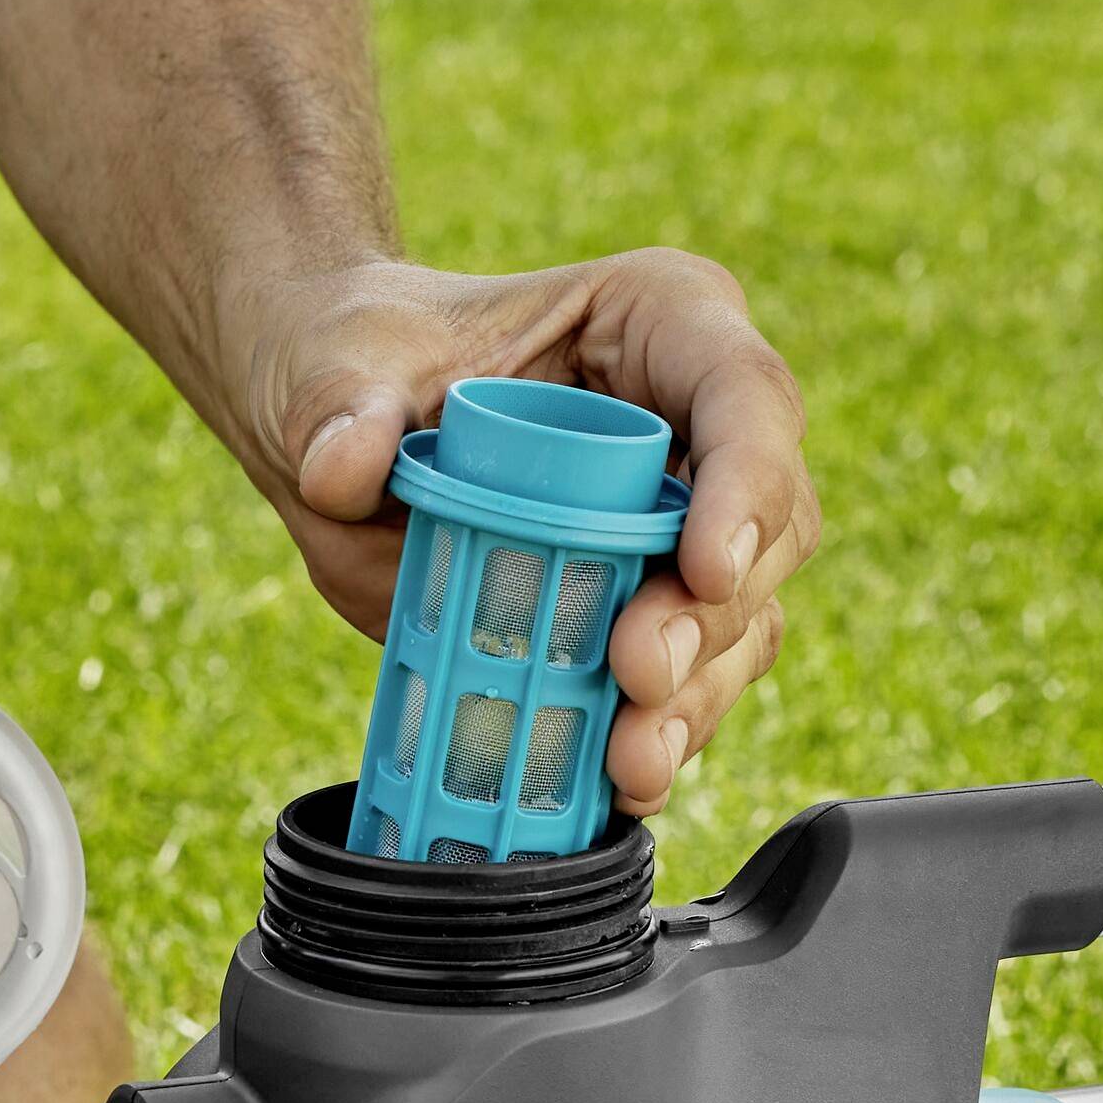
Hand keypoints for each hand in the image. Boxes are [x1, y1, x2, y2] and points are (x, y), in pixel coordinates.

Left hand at [224, 253, 816, 812]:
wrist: (335, 434)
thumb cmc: (361, 360)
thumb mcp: (336, 365)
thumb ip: (339, 410)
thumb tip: (341, 473)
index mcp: (661, 320)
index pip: (744, 395)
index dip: (747, 486)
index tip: (704, 569)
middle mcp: (701, 422)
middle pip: (767, 526)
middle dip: (713, 616)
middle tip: (637, 673)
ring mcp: (687, 523)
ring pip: (745, 620)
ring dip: (696, 699)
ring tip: (629, 759)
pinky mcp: (653, 607)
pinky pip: (692, 681)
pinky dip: (661, 734)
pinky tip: (618, 782)